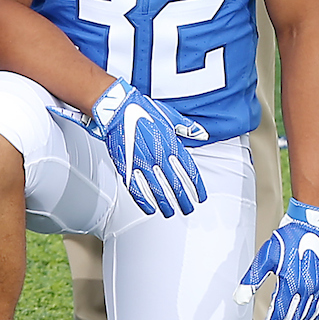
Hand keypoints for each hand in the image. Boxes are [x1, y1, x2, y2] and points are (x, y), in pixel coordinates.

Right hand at [63, 79, 208, 217]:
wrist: (116, 107)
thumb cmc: (141, 109)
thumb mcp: (169, 115)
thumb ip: (187, 127)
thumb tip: (202, 133)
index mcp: (171, 145)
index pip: (189, 172)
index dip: (197, 187)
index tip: (200, 196)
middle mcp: (159, 156)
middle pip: (175, 184)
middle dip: (183, 200)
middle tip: (188, 209)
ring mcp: (142, 162)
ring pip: (157, 189)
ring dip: (165, 203)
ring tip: (171, 212)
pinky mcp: (125, 165)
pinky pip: (136, 187)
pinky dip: (143, 200)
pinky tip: (150, 209)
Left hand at [239, 199, 318, 319]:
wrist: (312, 228)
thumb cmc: (286, 241)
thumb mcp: (264, 258)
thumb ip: (251, 280)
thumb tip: (239, 300)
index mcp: (292, 284)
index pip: (279, 314)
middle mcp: (308, 290)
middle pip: (294, 319)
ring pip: (308, 317)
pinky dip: (310, 319)